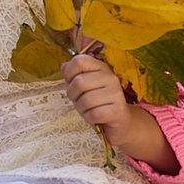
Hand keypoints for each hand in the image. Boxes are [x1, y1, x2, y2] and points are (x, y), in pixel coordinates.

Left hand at [61, 53, 174, 168]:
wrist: (119, 122)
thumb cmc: (98, 103)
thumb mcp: (83, 87)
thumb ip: (74, 75)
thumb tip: (64, 67)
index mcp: (101, 67)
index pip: (79, 61)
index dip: (69, 73)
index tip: (72, 83)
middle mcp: (110, 77)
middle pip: (79, 82)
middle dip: (73, 95)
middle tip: (79, 101)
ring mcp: (116, 93)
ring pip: (85, 100)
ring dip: (82, 109)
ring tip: (89, 110)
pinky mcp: (118, 110)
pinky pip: (94, 114)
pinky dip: (90, 118)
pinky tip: (96, 117)